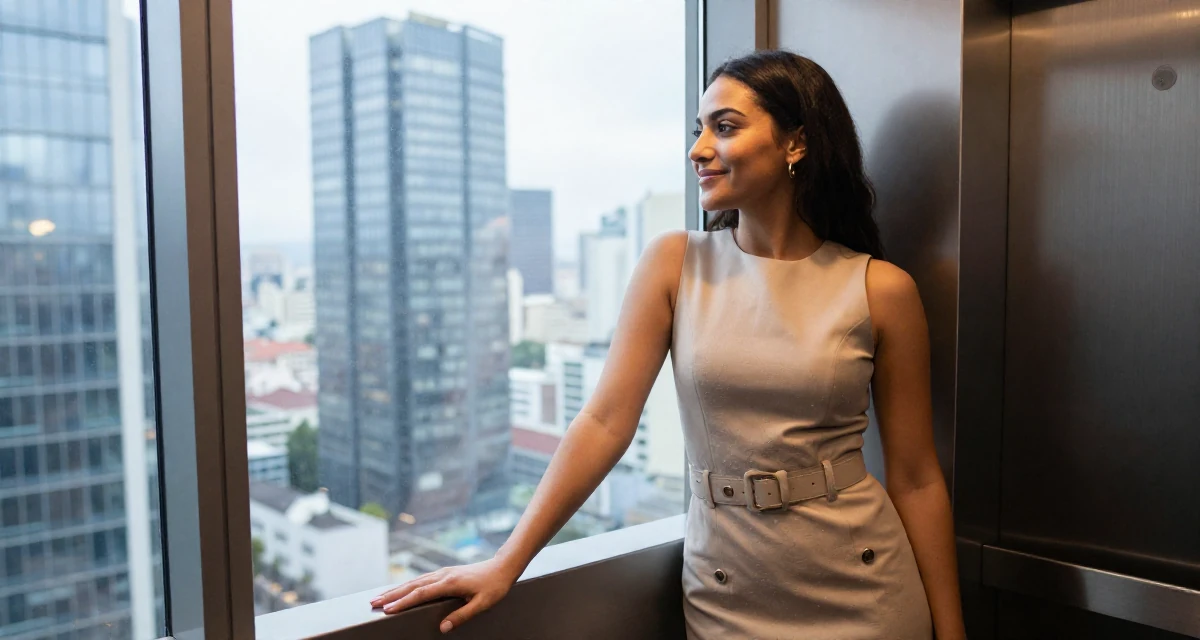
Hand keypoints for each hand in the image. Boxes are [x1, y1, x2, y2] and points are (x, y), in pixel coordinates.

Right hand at [370, 557, 522, 633]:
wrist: (503, 566)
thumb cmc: (494, 586)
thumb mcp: (482, 604)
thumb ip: (462, 616)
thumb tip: (443, 628)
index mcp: (450, 583)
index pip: (421, 594)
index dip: (403, 602)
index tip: (387, 610)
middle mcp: (443, 576)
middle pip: (412, 586)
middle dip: (391, 595)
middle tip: (373, 603)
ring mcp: (443, 573)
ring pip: (414, 582)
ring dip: (396, 590)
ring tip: (380, 598)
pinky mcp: (445, 574)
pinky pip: (421, 580)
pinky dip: (407, 586)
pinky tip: (400, 591)